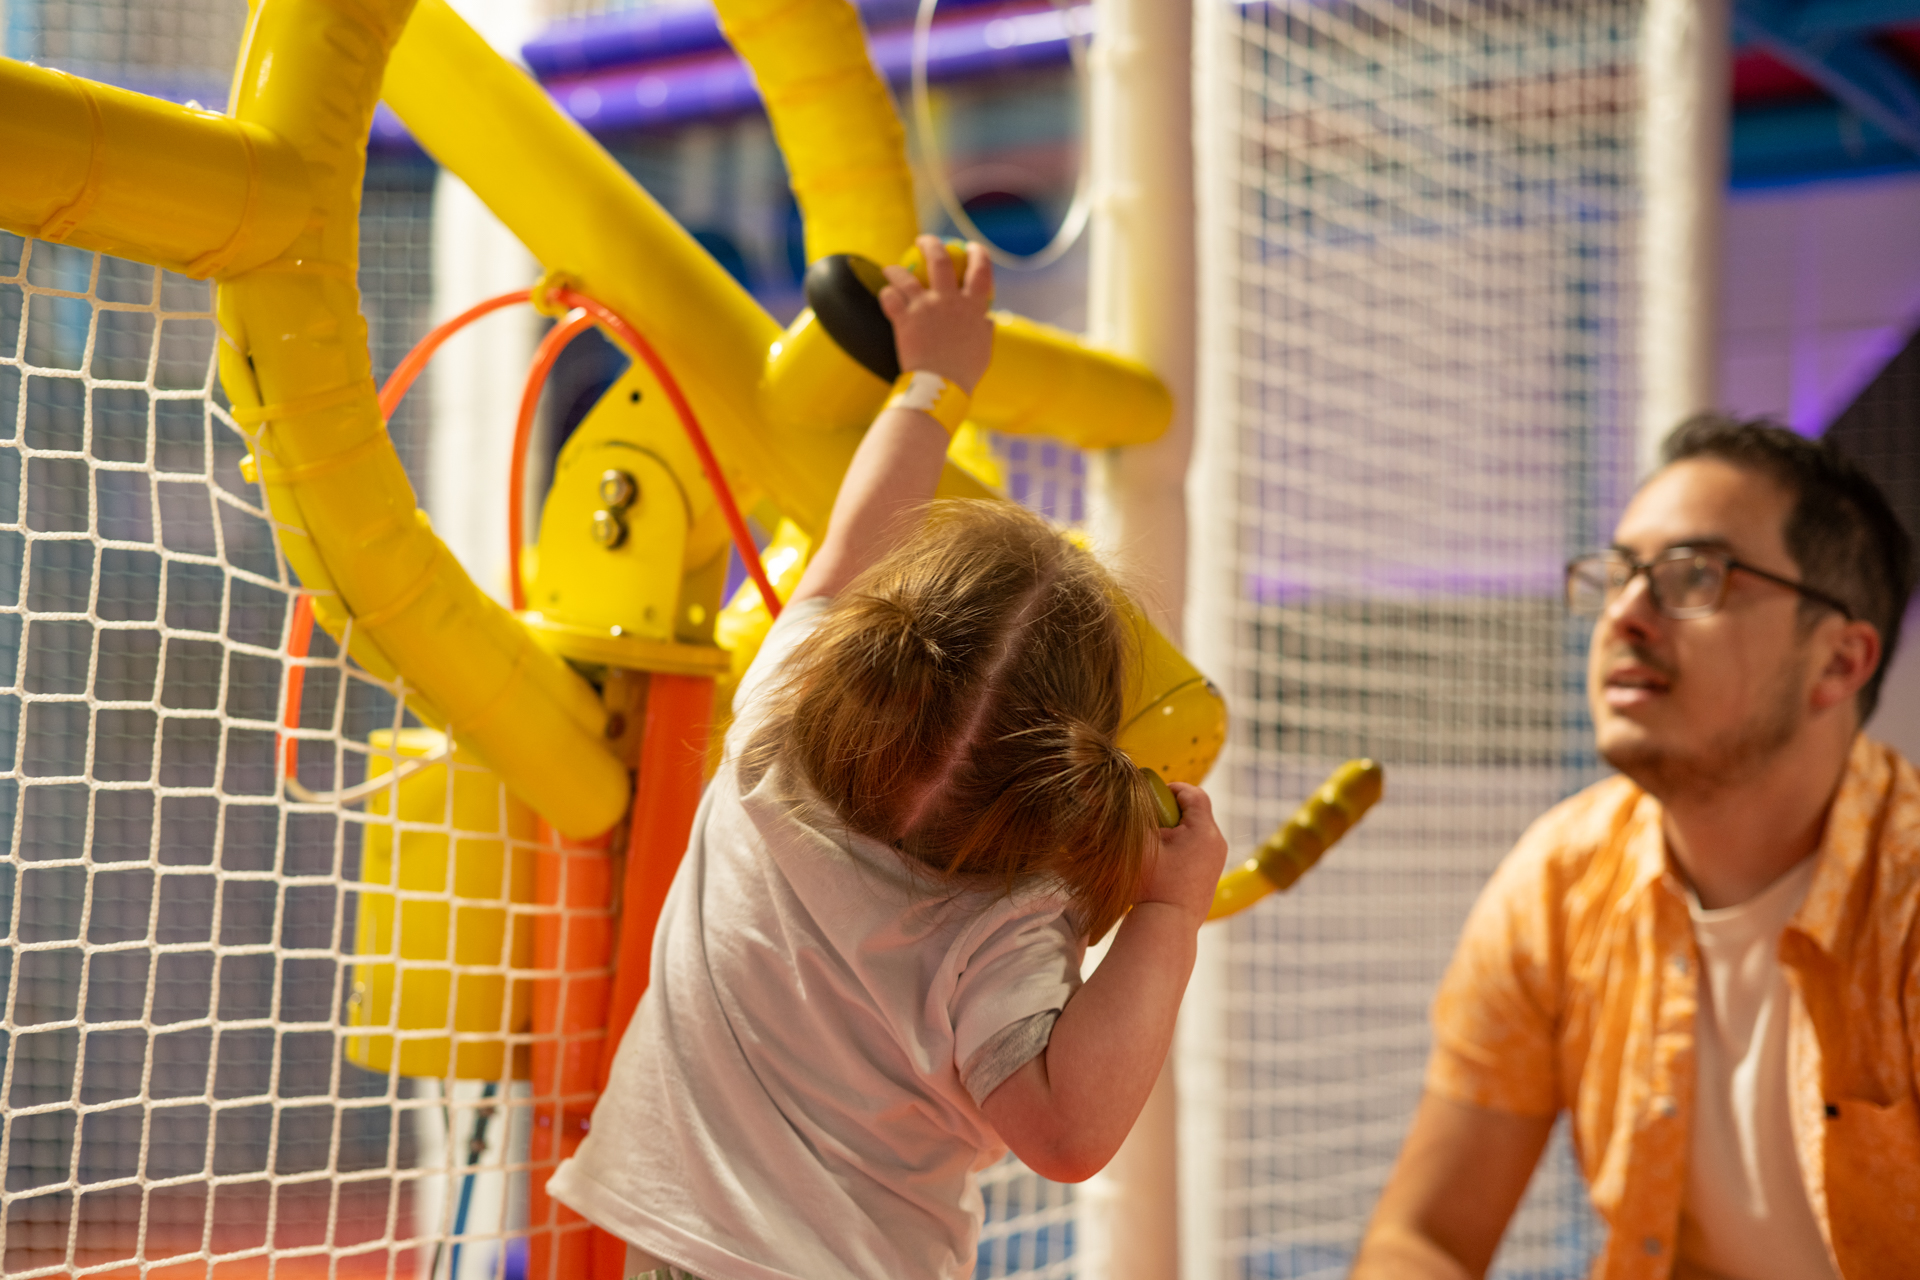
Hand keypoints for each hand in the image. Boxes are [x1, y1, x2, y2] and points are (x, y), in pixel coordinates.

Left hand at [879, 235, 994, 392]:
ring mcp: (925, 308)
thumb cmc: (964, 373)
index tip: (971, 247)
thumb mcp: (983, 350)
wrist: (941, 387)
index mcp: (973, 307)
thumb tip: (987, 320)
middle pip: (940, 261)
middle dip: (931, 245)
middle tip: (924, 241)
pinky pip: (890, 299)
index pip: (980, 270)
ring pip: (907, 276)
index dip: (977, 254)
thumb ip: (984, 330)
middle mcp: (949, 301)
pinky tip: (885, 295)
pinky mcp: (905, 319)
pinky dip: (886, 295)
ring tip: (891, 269)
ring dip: (897, 269)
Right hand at [1136, 782, 1227, 925]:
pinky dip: (1183, 845)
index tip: (1152, 797)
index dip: (1173, 789)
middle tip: (1150, 821)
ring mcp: (1218, 858)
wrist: (1167, 924)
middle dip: (1173, 811)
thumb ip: (1139, 815)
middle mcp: (1217, 841)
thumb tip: (1131, 798)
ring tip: (1156, 843)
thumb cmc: (1152, 884)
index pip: (1194, 794)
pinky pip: (1200, 847)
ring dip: (1178, 829)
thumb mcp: (1141, 843)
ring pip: (1198, 829)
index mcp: (1203, 830)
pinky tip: (1165, 860)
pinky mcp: (1213, 872)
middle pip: (1197, 811)